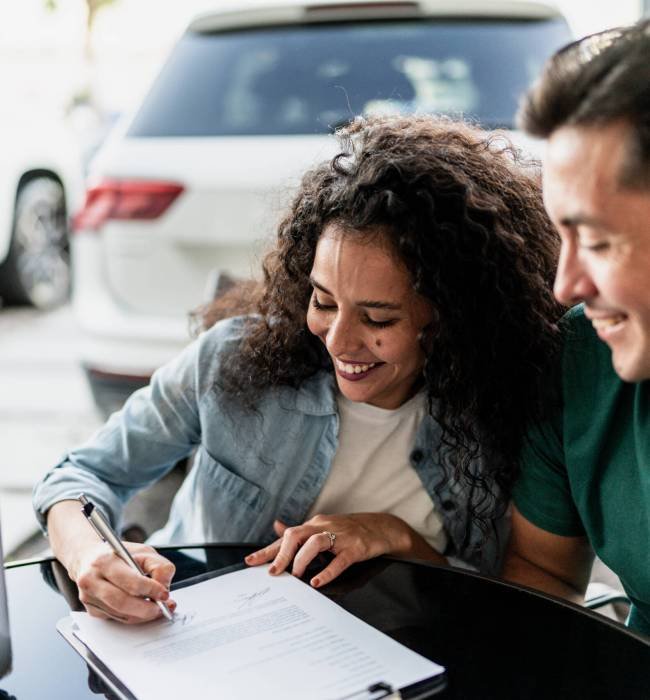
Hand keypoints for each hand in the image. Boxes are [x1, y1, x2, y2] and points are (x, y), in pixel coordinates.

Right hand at [73, 541, 175, 623]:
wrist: (89, 557)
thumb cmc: (119, 555)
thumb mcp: (143, 551)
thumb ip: (158, 566)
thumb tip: (164, 586)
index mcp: (105, 561)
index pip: (129, 580)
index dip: (150, 589)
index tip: (165, 594)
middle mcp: (92, 580)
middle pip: (121, 601)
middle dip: (146, 608)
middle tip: (162, 608)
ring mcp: (89, 597)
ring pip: (119, 614)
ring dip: (142, 615)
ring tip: (157, 610)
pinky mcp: (91, 609)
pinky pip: (116, 618)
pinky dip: (133, 617)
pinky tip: (143, 611)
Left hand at [245, 513, 412, 587]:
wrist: (380, 527)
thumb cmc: (348, 530)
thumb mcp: (322, 528)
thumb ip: (300, 531)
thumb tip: (276, 526)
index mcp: (313, 525)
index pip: (285, 537)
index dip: (267, 550)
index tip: (250, 562)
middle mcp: (323, 527)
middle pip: (296, 535)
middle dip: (282, 555)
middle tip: (273, 573)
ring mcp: (340, 537)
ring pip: (315, 543)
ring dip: (301, 560)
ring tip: (295, 577)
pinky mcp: (354, 548)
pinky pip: (339, 560)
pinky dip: (327, 571)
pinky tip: (317, 583)